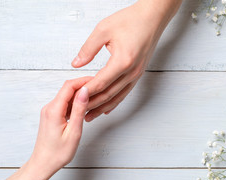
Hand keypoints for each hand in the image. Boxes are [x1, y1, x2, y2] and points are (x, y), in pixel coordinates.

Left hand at [0, 77, 90, 179]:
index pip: (69, 86)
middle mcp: (49, 108)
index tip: (97, 80)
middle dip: (84, 85)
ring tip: (95, 98)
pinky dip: (75, 103)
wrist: (42, 165)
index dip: (84, 80)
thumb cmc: (57, 154)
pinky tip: (85, 108)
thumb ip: (79, 110)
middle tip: (100, 88)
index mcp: (54, 110)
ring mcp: (49, 111)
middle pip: (67, 88)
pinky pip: (64, 103)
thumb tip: (85, 91)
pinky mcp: (51, 115)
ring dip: (80, 94)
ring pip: (66, 95)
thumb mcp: (73, 132)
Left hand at [72, 0, 181, 121]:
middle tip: (77, 112)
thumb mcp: (103, 30)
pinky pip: (125, 93)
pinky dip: (114, 102)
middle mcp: (131, 72)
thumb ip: (88, 49)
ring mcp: (136, 75)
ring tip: (89, 116)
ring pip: (117, 97)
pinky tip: (106, 108)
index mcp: (122, 61)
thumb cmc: (131, 20)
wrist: (152, 18)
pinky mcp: (138, 74)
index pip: (100, 82)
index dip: (86, 92)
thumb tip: (76, 63)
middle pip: (108, 94)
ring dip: (102, 107)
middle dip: (91, 105)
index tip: (73, 99)